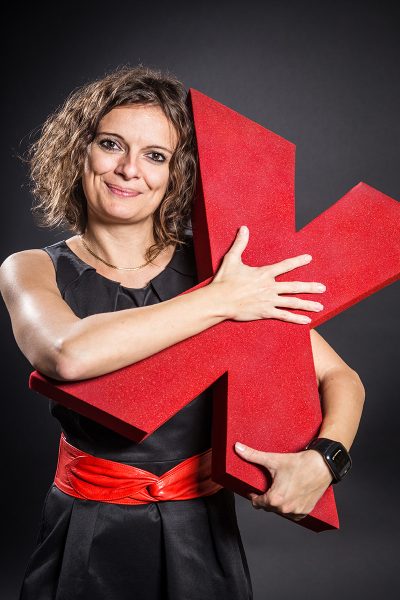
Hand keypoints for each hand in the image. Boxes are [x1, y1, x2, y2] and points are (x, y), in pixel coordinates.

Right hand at [211, 225, 325, 323]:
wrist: (220, 300)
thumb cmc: (224, 281)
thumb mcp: (232, 259)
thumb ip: (240, 243)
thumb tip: (244, 228)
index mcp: (264, 274)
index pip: (285, 266)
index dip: (298, 261)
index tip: (309, 259)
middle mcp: (270, 287)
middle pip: (295, 286)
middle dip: (310, 287)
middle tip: (322, 288)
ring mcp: (269, 300)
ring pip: (293, 302)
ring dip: (307, 304)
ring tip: (319, 306)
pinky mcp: (265, 312)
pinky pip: (284, 316)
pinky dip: (296, 318)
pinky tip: (306, 320)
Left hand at [235, 442, 332, 520]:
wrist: (322, 465)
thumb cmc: (299, 463)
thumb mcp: (273, 459)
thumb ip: (253, 455)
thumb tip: (237, 448)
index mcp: (275, 499)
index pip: (257, 503)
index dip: (253, 495)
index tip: (254, 489)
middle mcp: (285, 509)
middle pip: (268, 507)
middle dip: (266, 498)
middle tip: (267, 487)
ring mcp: (297, 512)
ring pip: (280, 511)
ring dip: (278, 504)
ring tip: (278, 491)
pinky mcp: (306, 511)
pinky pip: (293, 514)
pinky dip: (290, 507)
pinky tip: (289, 497)